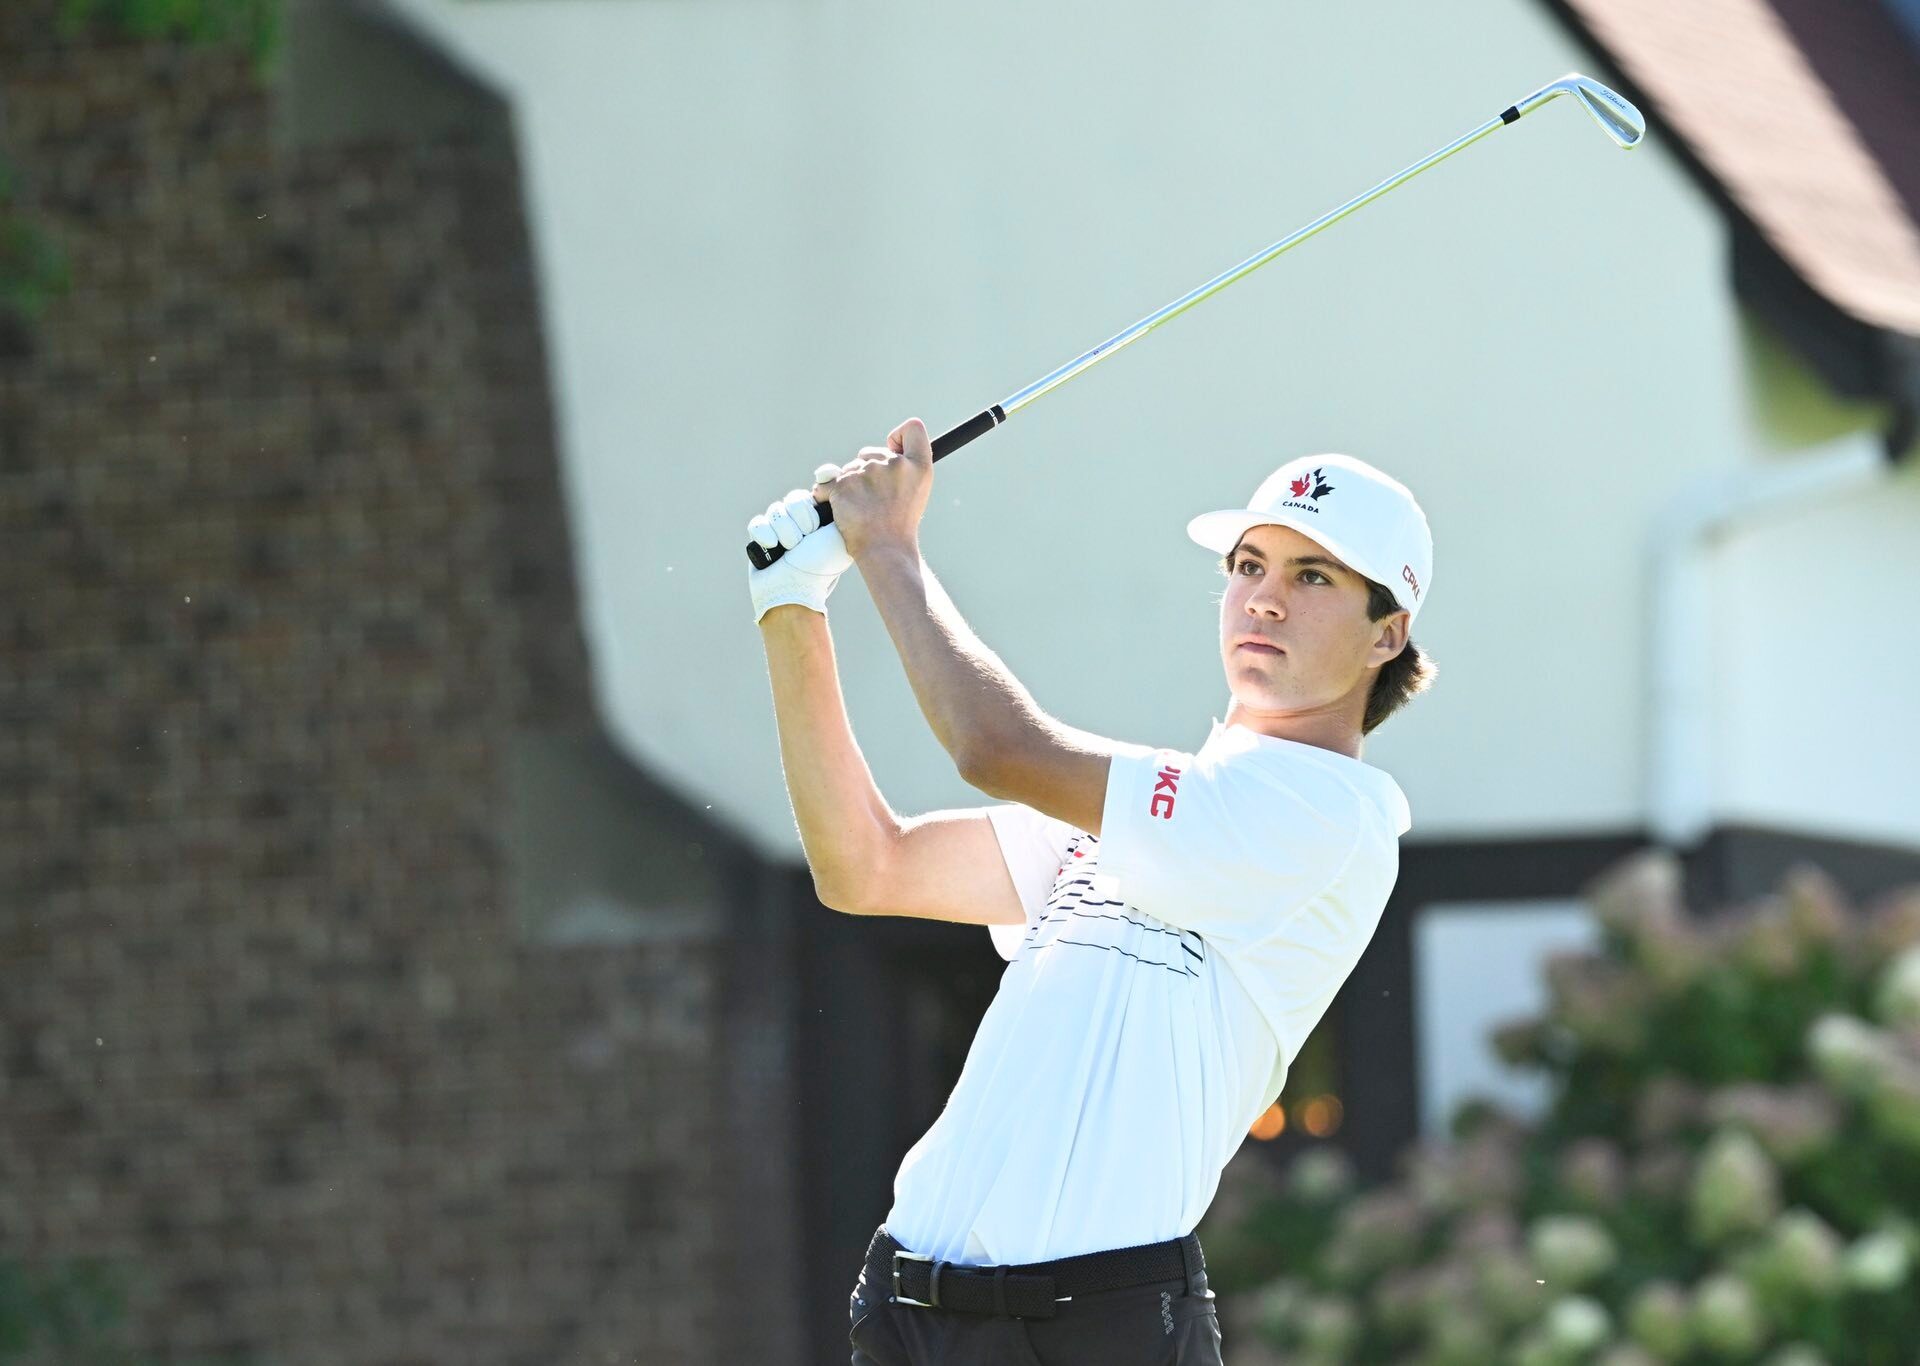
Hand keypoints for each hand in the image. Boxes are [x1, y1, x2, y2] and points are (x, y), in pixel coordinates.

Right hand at [746, 464, 853, 623]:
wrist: (796, 589)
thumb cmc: (822, 566)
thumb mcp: (841, 534)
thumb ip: (842, 506)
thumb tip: (835, 481)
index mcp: (820, 518)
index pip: (813, 492)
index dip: (812, 499)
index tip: (816, 509)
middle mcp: (800, 520)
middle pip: (794, 499)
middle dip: (801, 520)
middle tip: (806, 539)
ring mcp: (779, 528)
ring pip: (776, 510)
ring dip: (785, 532)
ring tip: (790, 549)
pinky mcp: (761, 537)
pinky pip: (758, 523)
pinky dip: (766, 536)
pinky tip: (773, 548)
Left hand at [810, 418, 933, 562]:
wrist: (885, 549)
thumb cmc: (900, 522)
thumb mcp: (918, 489)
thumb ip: (907, 463)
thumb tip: (887, 447)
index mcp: (918, 466)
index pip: (913, 428)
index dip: (898, 437)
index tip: (892, 452)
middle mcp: (894, 464)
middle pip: (870, 452)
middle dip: (867, 471)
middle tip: (875, 499)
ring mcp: (867, 473)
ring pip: (848, 469)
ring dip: (849, 486)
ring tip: (861, 509)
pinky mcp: (843, 485)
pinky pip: (826, 483)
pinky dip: (828, 495)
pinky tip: (840, 508)